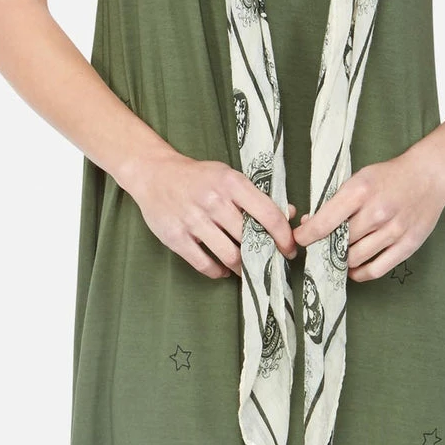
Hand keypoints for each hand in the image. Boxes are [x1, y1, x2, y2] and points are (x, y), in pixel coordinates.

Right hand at [128, 149, 297, 279]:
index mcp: (231, 183)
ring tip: (245, 269)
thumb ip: (257, 197)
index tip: (289, 249)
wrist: (155, 173)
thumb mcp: (229, 177)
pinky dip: (218, 272)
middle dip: (262, 255)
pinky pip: (204, 264)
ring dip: (242, 268)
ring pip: (229, 255)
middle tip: (267, 262)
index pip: (268, 214)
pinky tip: (223, 270)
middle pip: (248, 238)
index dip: (284, 236)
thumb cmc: (199, 177)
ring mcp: (193, 220)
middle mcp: (214, 201)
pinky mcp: (175, 236)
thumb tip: (290, 214)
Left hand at [291, 144, 444, 280]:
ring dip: (341, 260)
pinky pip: (377, 269)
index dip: (306, 236)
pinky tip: (353, 267)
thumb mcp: (359, 178)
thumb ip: (337, 200)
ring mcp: (394, 231)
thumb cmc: (390, 176)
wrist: (429, 175)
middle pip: (339, 243)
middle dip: (324, 246)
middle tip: (319, 246)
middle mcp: (377, 213)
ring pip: (355, 258)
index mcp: (361, 192)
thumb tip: (312, 223)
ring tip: (337, 254)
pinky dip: (360, 273)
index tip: (298, 239)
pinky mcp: (408, 245)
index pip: (324, 223)